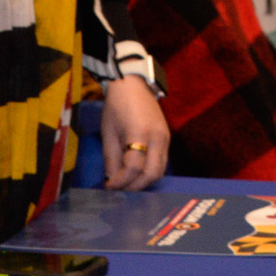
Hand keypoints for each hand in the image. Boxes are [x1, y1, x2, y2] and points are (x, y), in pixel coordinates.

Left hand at [99, 74, 169, 189]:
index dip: (120, 181)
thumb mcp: (108, 134)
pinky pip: (161, 162)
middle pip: (152, 173)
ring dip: (143, 181)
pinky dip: (149, 172)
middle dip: (134, 186)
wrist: (133, 85)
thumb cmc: (116, 107)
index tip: (108, 187)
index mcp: (140, 133)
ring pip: (160, 170)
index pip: (133, 168)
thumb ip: (111, 160)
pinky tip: (136, 173)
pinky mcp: (167, 138)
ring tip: (127, 183)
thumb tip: (112, 181)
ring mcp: (166, 138)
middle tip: (119, 189)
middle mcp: (158, 138)